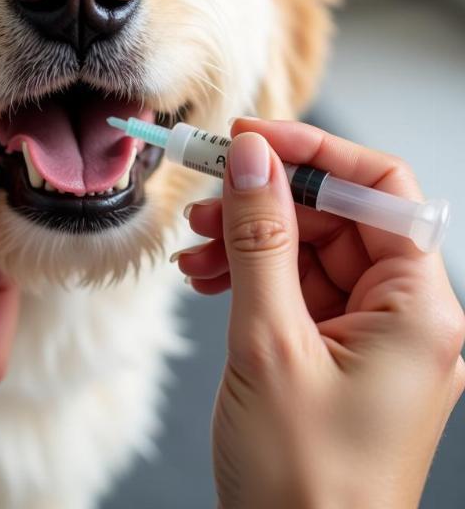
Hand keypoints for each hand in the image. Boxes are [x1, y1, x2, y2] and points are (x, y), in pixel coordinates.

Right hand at [177, 119, 464, 508]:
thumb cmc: (301, 480)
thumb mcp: (268, 342)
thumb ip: (261, 239)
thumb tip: (252, 159)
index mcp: (418, 310)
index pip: (380, 191)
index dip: (315, 152)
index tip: (251, 138)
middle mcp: (404, 316)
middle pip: (338, 217)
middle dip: (267, 198)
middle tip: (206, 192)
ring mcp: (369, 335)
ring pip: (309, 250)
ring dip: (249, 237)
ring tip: (194, 245)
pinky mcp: (334, 353)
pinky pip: (294, 288)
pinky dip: (249, 275)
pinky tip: (206, 278)